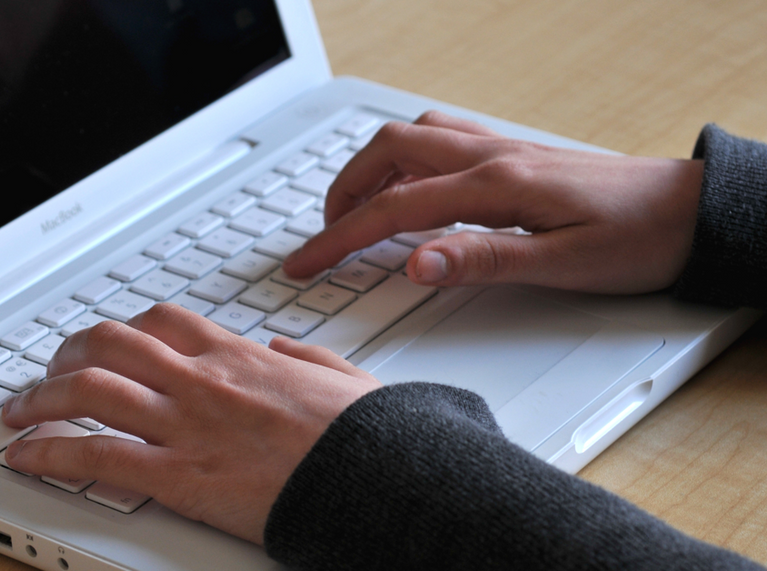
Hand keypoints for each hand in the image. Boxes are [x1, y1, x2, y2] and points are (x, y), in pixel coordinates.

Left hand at [1, 303, 380, 544]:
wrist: (381, 477)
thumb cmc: (366, 435)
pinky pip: (96, 454)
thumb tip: (287, 348)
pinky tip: (25, 457)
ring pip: (89, 389)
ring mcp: (186, 425)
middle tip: (50, 373)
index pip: (163, 322)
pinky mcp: (179, 476)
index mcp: (240, 357)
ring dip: (42, 398)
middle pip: (111, 344)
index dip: (123, 330)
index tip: (109, 345)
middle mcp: (203, 380)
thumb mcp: (344, 376)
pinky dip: (49, 453)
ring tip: (19, 413)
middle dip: (67, 353)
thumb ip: (309, 357)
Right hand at [283, 111, 703, 293]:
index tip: (305, 263)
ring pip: (412, 139)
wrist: (689, 212)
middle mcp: (491, 157)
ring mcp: (500, 150)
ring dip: (370, 169)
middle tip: (322, 237)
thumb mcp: (562, 264)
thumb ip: (483, 259)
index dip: (340, 239)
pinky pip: (440, 141)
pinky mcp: (512, 156)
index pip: (394, 208)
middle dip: (342, 193)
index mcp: (496, 186)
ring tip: (352, 211)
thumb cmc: (637, 238)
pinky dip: (404, 160)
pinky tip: (407, 185)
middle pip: (389, 154)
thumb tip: (414, 262)